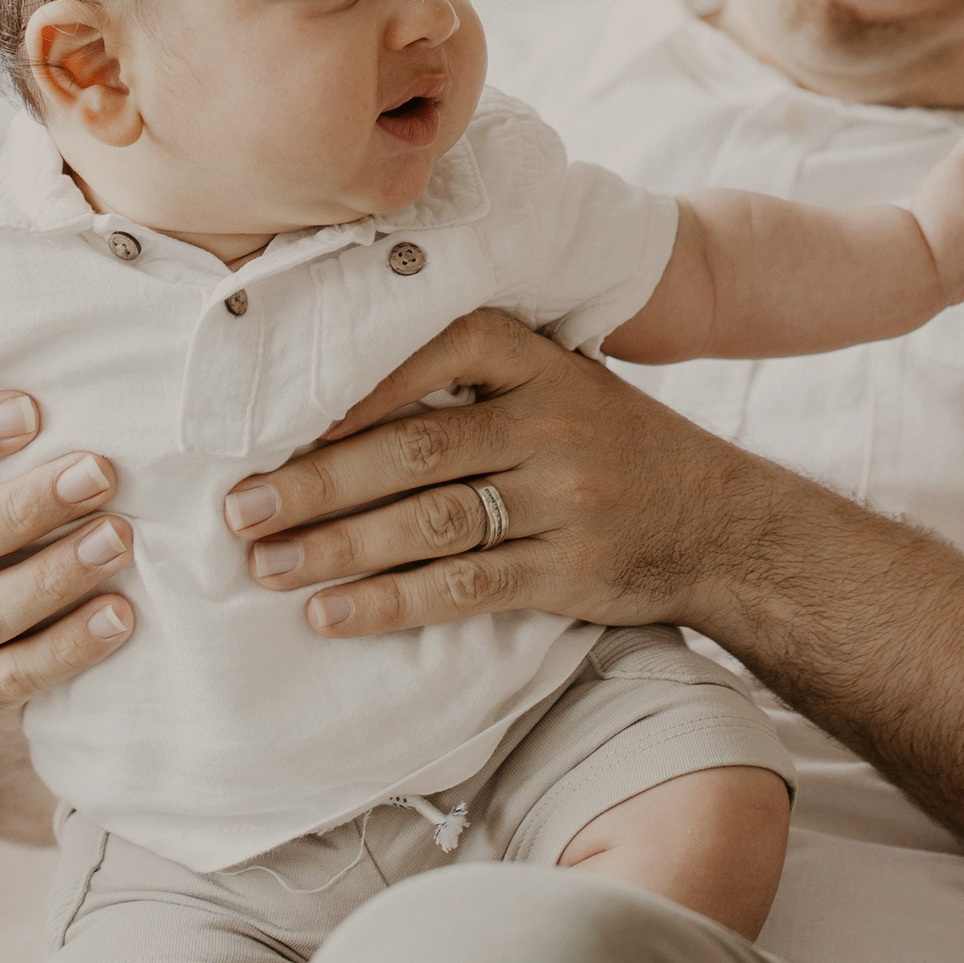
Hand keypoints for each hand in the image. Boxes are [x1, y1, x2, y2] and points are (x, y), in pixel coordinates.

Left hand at [225, 310, 782, 638]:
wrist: (723, 524)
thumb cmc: (614, 447)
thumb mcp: (563, 383)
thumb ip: (477, 376)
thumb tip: (338, 389)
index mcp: (540, 365)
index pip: (443, 348)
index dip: (365, 381)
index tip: (289, 412)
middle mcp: (551, 425)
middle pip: (416, 450)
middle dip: (318, 482)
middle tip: (241, 509)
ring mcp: (562, 501)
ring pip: (431, 522)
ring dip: (339, 548)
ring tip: (265, 567)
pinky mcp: (566, 571)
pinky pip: (463, 589)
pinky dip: (390, 604)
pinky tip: (332, 615)